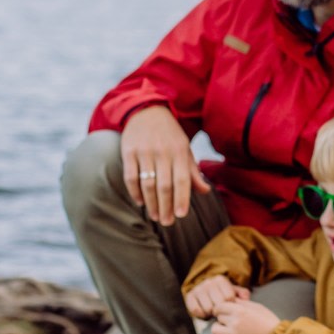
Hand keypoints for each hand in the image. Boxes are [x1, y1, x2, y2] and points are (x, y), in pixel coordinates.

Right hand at [121, 105, 210, 225]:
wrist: (147, 110)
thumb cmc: (169, 135)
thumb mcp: (185, 149)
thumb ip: (192, 171)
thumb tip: (205, 191)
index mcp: (180, 152)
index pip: (182, 180)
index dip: (182, 199)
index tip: (181, 216)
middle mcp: (162, 152)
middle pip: (164, 186)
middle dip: (166, 207)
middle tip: (167, 222)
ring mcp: (144, 151)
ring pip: (148, 183)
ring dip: (151, 203)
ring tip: (154, 217)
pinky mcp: (129, 151)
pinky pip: (130, 176)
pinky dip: (135, 192)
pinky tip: (140, 202)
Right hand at [185, 275, 247, 318]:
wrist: (204, 292)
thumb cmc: (222, 295)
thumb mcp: (233, 292)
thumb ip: (242, 294)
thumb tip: (245, 297)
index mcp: (220, 280)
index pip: (229, 298)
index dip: (230, 306)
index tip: (228, 306)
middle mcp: (208, 282)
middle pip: (218, 304)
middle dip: (220, 311)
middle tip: (220, 311)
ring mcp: (198, 289)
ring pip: (208, 308)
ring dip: (211, 313)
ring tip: (212, 311)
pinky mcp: (189, 296)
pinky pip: (196, 310)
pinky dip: (201, 315)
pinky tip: (204, 312)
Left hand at [209, 298, 280, 333]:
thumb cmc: (268, 321)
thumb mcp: (257, 307)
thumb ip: (242, 303)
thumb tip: (230, 299)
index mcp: (240, 310)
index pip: (219, 306)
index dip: (219, 308)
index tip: (222, 311)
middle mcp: (235, 322)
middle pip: (218, 317)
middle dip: (221, 318)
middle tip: (227, 321)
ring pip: (214, 329)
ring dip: (217, 328)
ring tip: (223, 329)